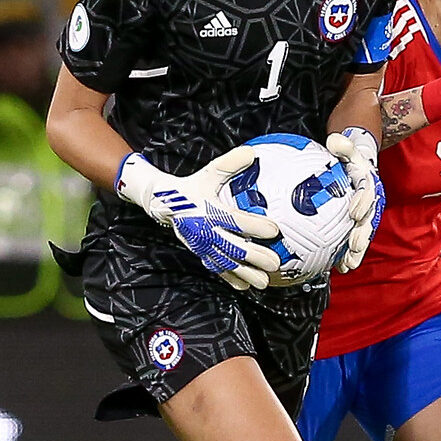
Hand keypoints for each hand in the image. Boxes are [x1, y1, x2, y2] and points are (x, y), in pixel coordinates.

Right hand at [118, 150, 282, 289]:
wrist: (165, 203)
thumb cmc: (192, 187)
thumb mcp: (209, 173)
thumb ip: (229, 164)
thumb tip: (251, 153)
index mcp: (209, 211)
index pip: (235, 220)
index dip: (254, 226)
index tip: (274, 230)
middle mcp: (206, 231)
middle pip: (234, 247)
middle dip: (255, 257)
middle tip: (275, 263)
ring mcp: (203, 245)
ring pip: (227, 262)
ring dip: (246, 273)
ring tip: (265, 282)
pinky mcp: (201, 253)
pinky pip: (217, 268)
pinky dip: (231, 279)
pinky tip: (245, 287)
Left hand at [326, 127, 383, 273]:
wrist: (359, 166)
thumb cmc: (349, 157)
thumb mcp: (347, 147)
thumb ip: (343, 145)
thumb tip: (334, 141)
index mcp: (369, 184)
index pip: (367, 193)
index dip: (362, 203)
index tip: (353, 213)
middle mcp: (371, 202)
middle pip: (369, 220)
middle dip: (363, 234)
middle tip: (354, 246)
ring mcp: (367, 215)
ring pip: (363, 234)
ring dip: (356, 251)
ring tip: (348, 264)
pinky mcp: (360, 225)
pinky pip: (355, 241)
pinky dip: (348, 255)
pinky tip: (340, 268)